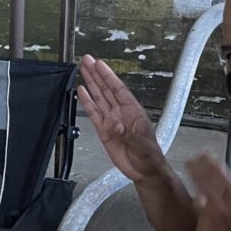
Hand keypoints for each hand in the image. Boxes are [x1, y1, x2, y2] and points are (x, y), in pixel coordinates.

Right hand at [78, 54, 164, 182]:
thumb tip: (116, 124)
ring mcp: (111, 121)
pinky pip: (93, 114)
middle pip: (106, 89)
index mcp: (133, 111)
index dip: (108, 76)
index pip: (118, 89)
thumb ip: (129, 134)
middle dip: (97, 74)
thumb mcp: (142, 144)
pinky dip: (87, 102)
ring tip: (83, 70)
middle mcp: (121, 113)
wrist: (144, 170)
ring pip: (99, 98)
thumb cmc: (148, 155)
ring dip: (91, 84)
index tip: (99, 64)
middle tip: (87, 60)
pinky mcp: (104, 131)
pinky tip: (81, 91)